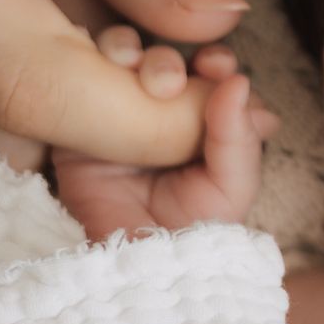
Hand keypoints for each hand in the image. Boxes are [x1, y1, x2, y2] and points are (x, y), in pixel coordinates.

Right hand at [53, 36, 279, 241]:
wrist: (129, 266)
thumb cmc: (192, 234)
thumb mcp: (231, 188)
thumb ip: (239, 136)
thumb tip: (239, 81)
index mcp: (210, 126)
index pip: (217, 79)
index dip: (219, 66)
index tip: (218, 67)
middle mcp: (167, 113)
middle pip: (177, 63)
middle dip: (182, 58)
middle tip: (187, 66)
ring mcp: (125, 110)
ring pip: (136, 60)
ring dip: (147, 57)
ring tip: (153, 78)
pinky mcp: (84, 114)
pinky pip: (92, 72)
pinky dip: (102, 57)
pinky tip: (114, 64)